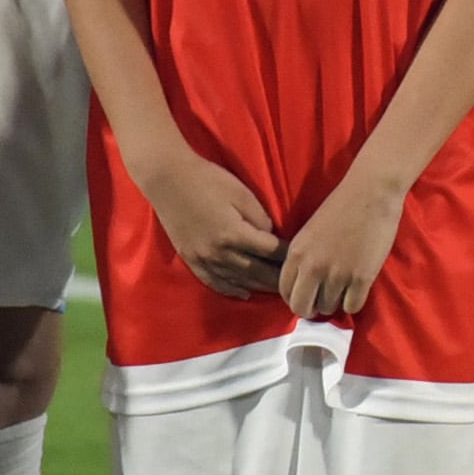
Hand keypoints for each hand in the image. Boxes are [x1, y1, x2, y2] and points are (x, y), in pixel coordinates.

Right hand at [138, 146, 283, 297]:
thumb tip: (270, 237)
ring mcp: (202, 259)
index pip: (270, 252)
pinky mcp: (190, 259)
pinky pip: (213, 281)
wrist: (169, 181)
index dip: (288, 256)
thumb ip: (260, 219)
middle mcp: (219, 253)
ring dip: (258, 286)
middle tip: (297, 282)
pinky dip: (230, 289)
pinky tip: (244, 293)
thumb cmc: (210, 181)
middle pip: (256, 272)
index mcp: (234, 235)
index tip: (304, 259)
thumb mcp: (242, 195)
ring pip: (236, 280)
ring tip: (278, 291)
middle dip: (278, 278)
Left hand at [277, 166, 406, 317]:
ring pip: (328, 307)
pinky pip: (352, 306)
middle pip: (302, 308)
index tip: (309, 294)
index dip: (297, 297)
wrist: (373, 190)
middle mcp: (312, 267)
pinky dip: (354, 301)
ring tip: (345, 287)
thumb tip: (304, 284)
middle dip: (311, 308)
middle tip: (323, 300)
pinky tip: (358, 288)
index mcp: (296, 254)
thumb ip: (303, 258)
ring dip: (336, 301)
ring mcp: (338, 274)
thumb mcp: (310, 232)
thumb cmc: (343, 205)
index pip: (285, 292)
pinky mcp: (362, 277)